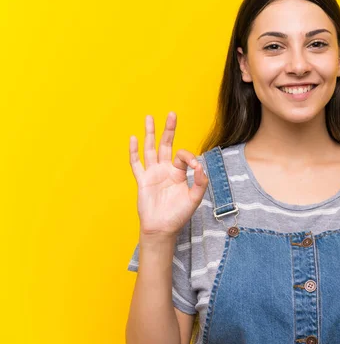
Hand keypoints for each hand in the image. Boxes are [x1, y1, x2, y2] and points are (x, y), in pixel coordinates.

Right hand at [129, 112, 208, 238]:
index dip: (190, 157)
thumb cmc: (178, 215)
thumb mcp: (195, 199)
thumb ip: (201, 183)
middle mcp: (165, 170)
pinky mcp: (142, 181)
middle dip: (169, 130)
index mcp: (179, 173)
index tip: (196, 167)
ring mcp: (153, 174)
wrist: (162, 229)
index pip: (183, 156)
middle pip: (166, 145)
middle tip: (172, 114)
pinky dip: (134, 152)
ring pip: (150, 149)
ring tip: (149, 117)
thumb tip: (202, 167)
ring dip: (150, 134)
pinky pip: (136, 164)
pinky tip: (133, 139)